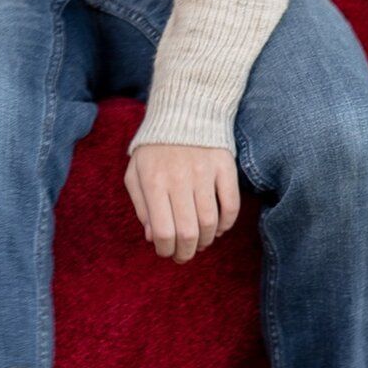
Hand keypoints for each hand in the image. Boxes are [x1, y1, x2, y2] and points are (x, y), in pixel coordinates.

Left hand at [124, 144, 240, 263]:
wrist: (182, 112)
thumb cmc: (154, 149)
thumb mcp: (136, 173)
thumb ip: (141, 206)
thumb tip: (153, 237)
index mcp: (153, 181)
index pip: (163, 231)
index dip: (166, 249)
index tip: (166, 252)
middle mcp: (179, 178)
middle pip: (188, 232)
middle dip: (186, 252)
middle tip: (184, 255)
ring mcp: (204, 172)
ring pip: (210, 222)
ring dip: (206, 241)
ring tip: (200, 243)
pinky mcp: (225, 167)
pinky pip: (231, 205)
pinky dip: (226, 224)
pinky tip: (218, 228)